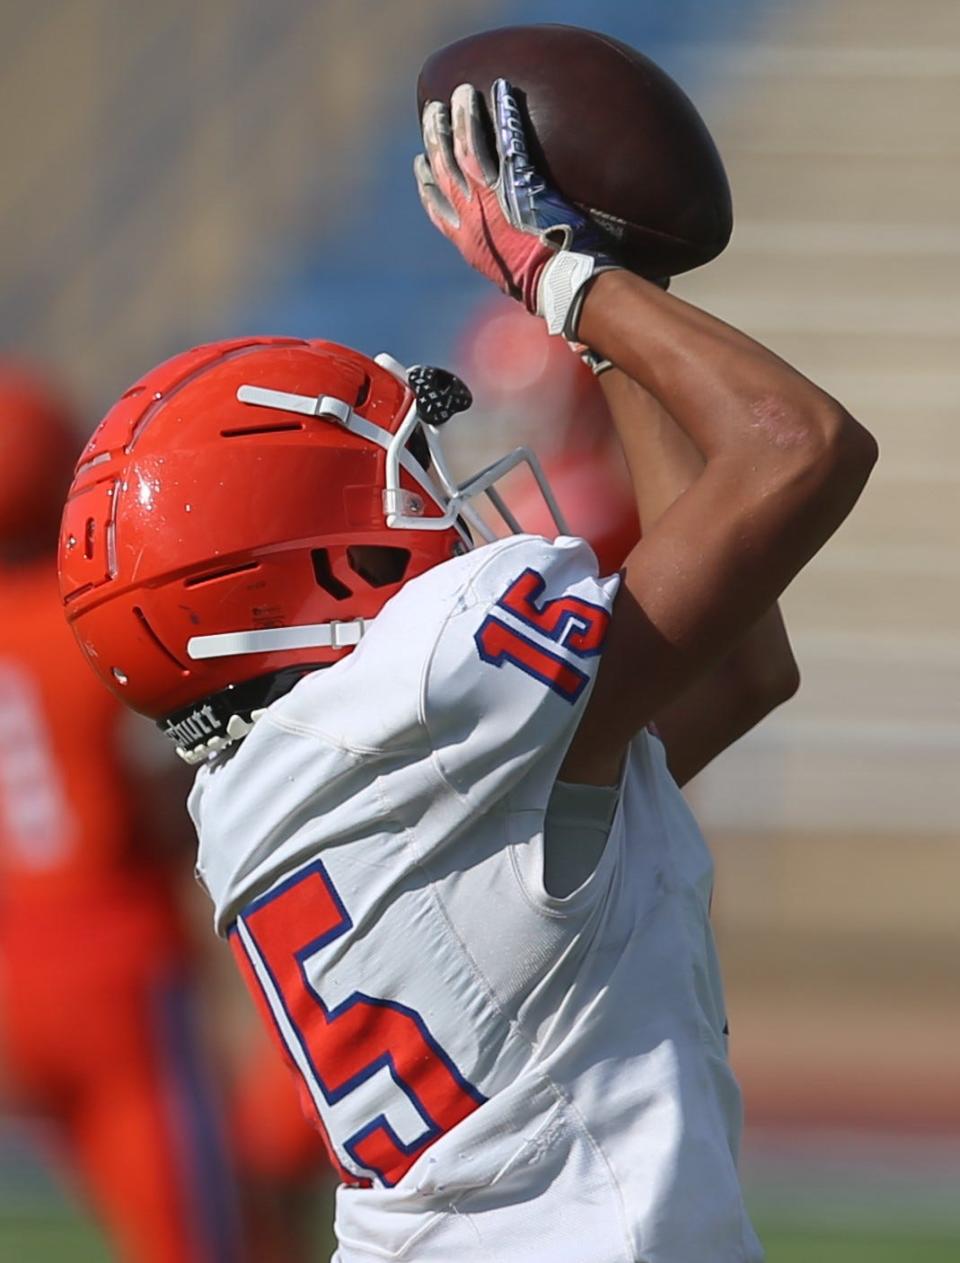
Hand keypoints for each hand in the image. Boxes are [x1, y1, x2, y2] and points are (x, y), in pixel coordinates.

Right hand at [415, 79, 615, 336]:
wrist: (559, 284)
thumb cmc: (544, 286)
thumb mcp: (511, 276)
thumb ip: (504, 255)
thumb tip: (514, 254)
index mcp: (467, 242)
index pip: (437, 206)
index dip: (426, 181)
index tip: (421, 162)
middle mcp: (471, 217)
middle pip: (443, 167)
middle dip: (436, 136)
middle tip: (433, 112)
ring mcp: (491, 198)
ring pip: (466, 147)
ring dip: (463, 116)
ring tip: (462, 93)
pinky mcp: (517, 183)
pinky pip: (506, 139)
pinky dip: (503, 113)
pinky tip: (502, 90)